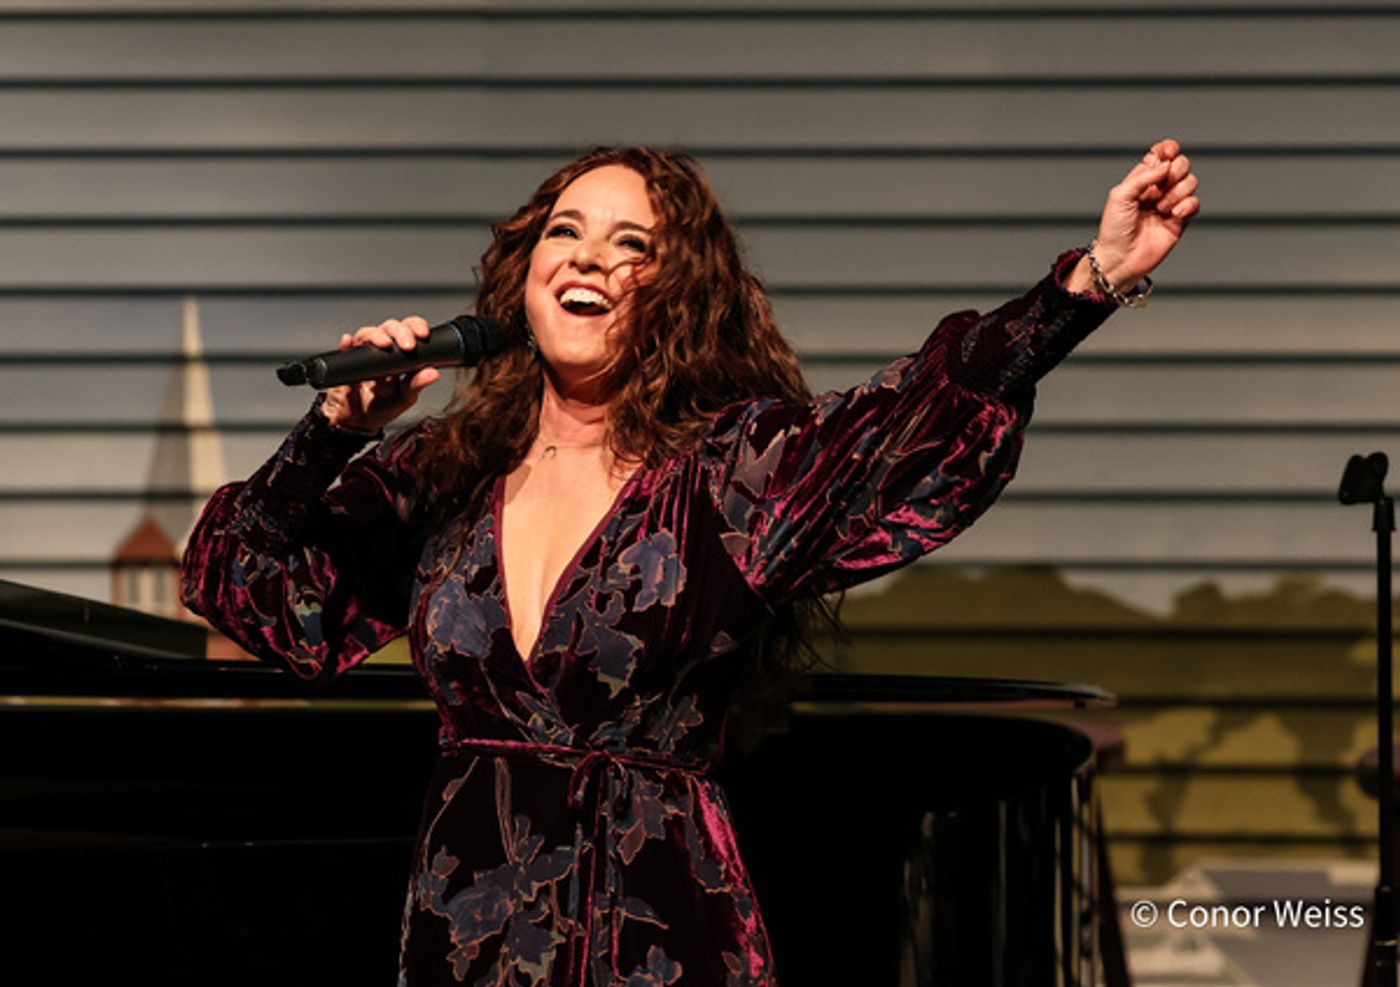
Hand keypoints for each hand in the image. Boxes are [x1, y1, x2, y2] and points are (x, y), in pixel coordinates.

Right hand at [319, 316, 439, 431]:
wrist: (358, 422)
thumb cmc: (381, 406)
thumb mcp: (403, 398)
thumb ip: (416, 385)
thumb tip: (433, 373)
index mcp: (399, 355)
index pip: (408, 331)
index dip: (415, 326)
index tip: (423, 334)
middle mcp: (381, 350)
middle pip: (388, 327)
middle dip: (399, 331)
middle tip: (407, 345)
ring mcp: (362, 355)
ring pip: (366, 334)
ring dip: (376, 335)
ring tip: (384, 344)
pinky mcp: (346, 363)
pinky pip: (345, 350)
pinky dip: (347, 344)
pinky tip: (349, 342)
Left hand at [1067, 138, 1200, 295]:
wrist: (1120, 258)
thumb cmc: (1114, 229)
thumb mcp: (1120, 196)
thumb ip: (1143, 177)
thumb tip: (1166, 165)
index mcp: (1142, 179)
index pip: (1161, 155)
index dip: (1168, 149)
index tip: (1168, 151)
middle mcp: (1158, 189)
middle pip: (1181, 164)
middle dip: (1176, 170)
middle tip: (1162, 186)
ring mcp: (1171, 203)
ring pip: (1191, 182)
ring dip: (1177, 192)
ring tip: (1161, 208)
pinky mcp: (1180, 220)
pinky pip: (1195, 203)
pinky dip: (1187, 205)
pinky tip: (1172, 215)